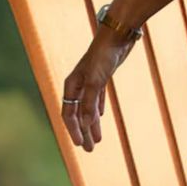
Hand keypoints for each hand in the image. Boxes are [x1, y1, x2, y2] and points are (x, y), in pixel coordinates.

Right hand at [60, 29, 137, 151]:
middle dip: (83, 132)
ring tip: (97, 140)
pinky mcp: (102, 77)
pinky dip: (97, 110)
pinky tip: (100, 117)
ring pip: (88, 108)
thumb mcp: (97, 81)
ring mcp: (90, 81)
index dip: (74, 130)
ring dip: (92, 124)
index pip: (69, 113)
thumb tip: (85, 125)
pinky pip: (96, 98)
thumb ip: (90, 103)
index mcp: (71, 85)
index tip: (81, 145)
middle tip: (89, 150)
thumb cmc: (104, 56)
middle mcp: (78, 84)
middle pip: (77, 114)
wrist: (117, 35)